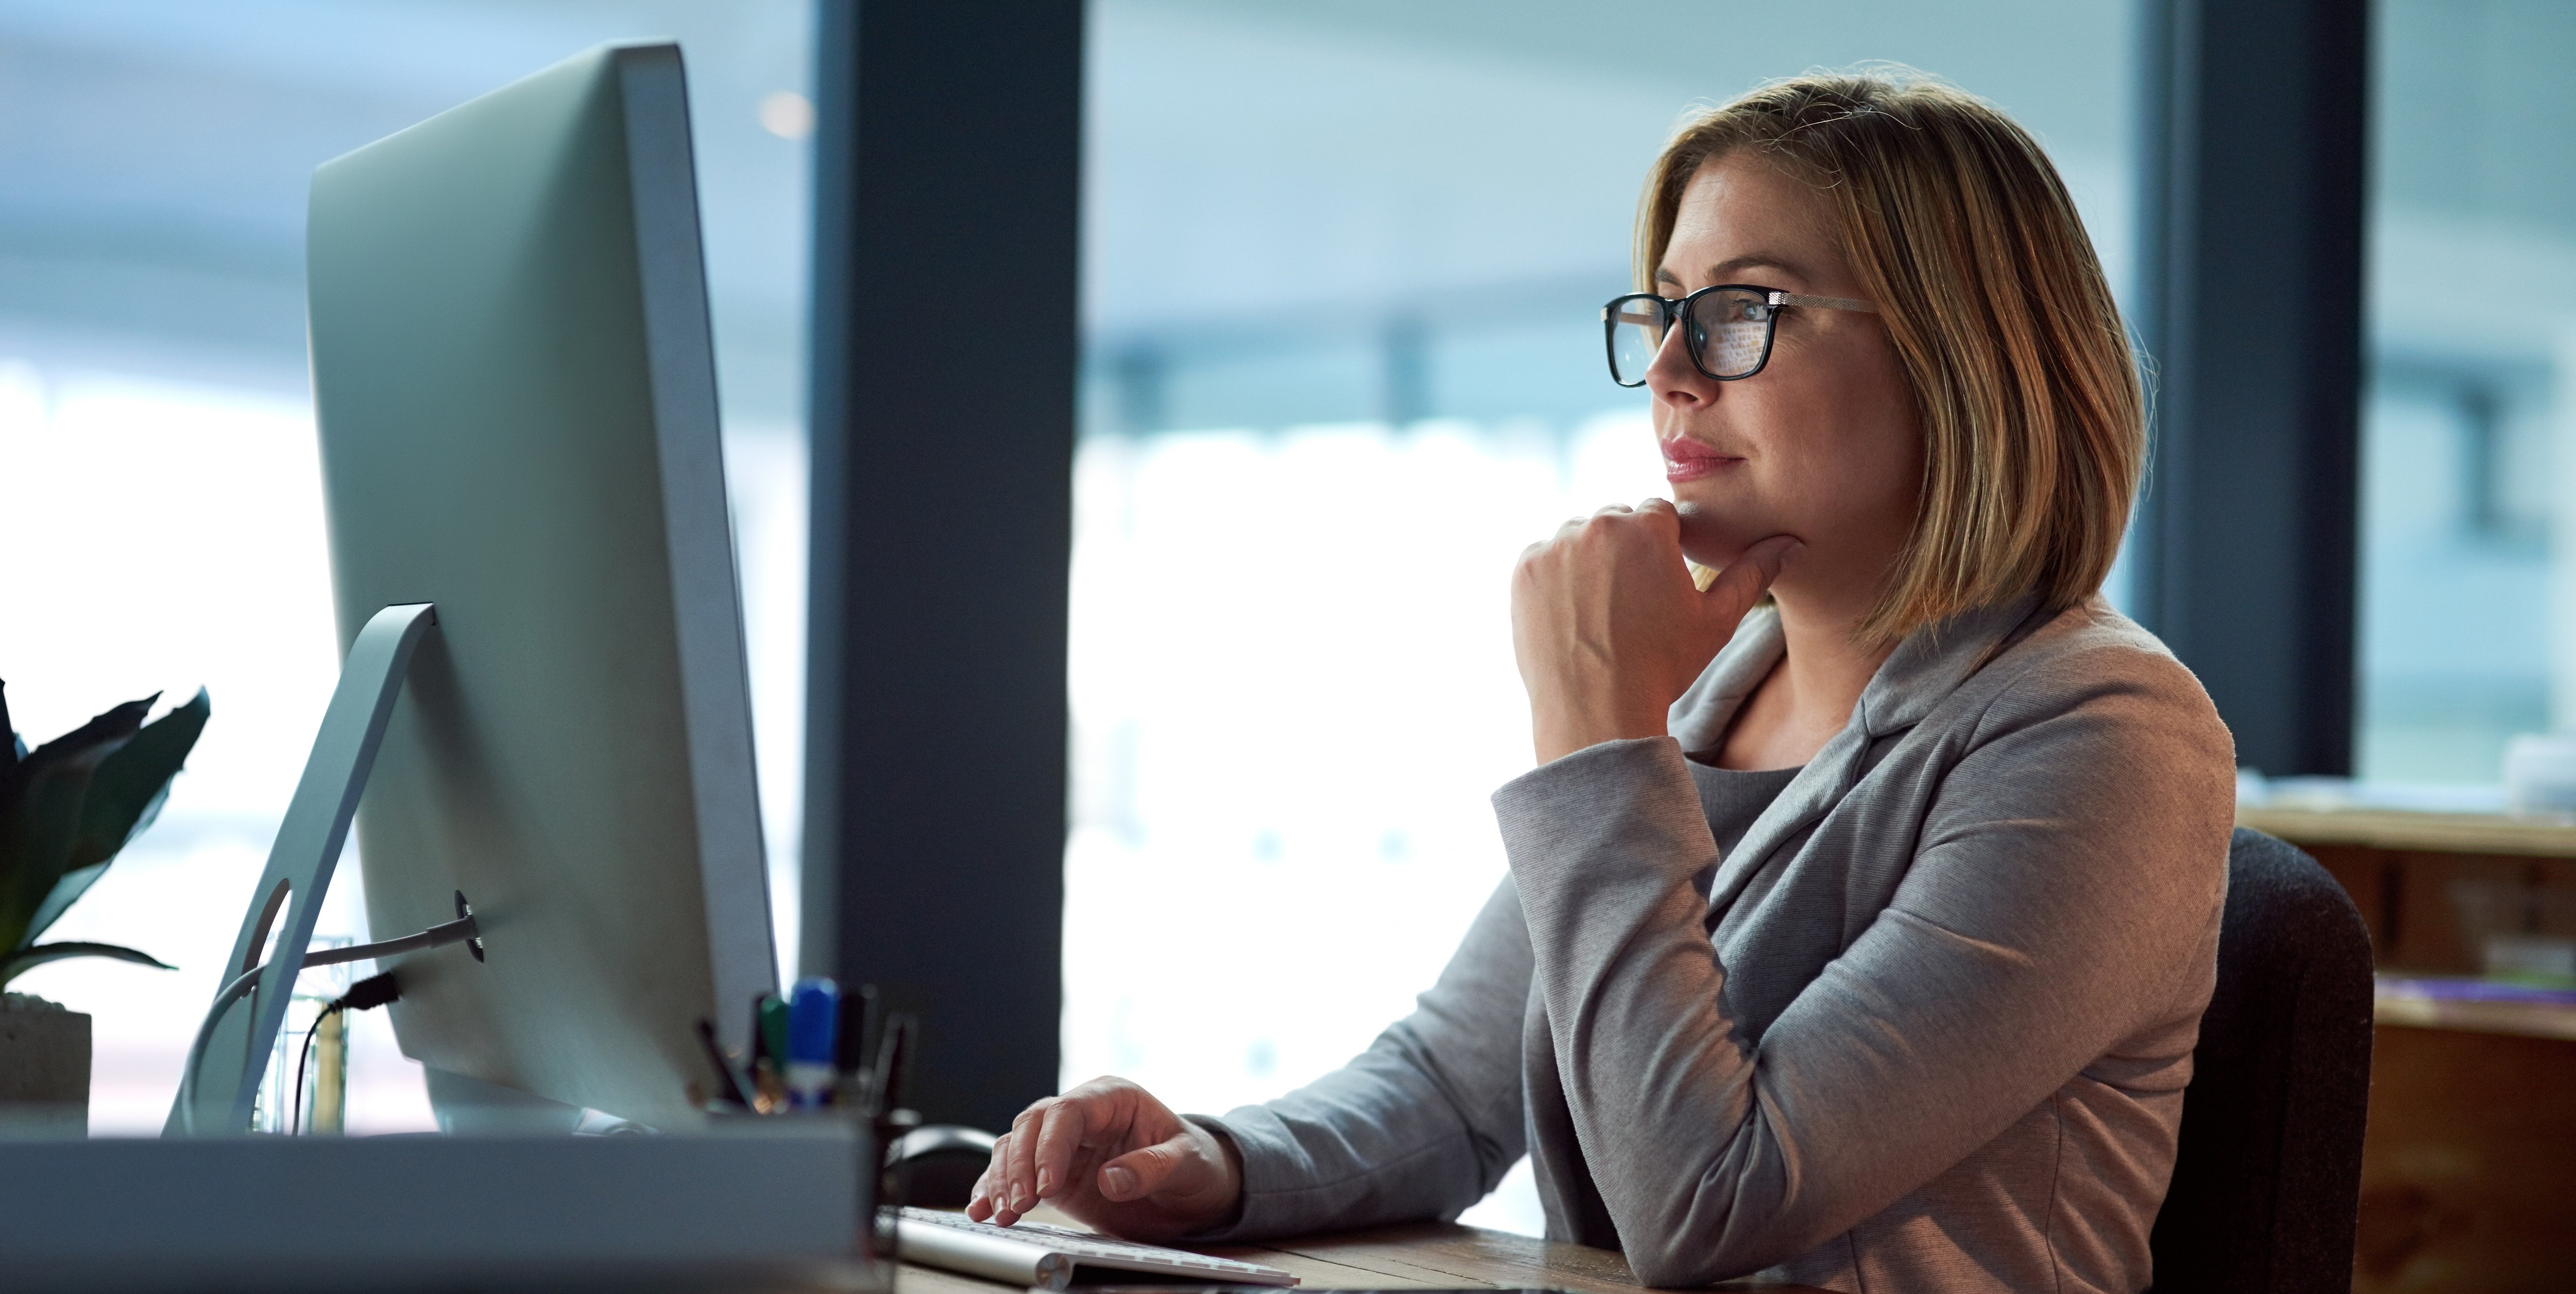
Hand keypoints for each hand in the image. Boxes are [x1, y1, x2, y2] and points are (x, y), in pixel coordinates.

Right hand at [966, 1075, 1243, 1241]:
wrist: (1192, 1190)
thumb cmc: (1194, 1165)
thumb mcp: (1188, 1164)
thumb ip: (1153, 1168)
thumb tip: (1112, 1178)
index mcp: (1113, 1098)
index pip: (1068, 1111)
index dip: (1051, 1146)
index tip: (1047, 1185)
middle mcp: (1081, 1115)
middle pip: (1032, 1125)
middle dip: (1019, 1165)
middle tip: (1019, 1204)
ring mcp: (1063, 1144)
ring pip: (1014, 1146)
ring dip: (1002, 1179)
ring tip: (1000, 1214)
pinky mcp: (1051, 1172)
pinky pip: (1013, 1172)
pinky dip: (995, 1189)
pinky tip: (983, 1210)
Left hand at [1511, 500, 1798, 763]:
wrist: (1597, 711)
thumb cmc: (1662, 668)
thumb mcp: (1715, 621)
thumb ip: (1751, 574)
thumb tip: (1792, 543)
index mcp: (1647, 527)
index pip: (1659, 515)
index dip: (1662, 549)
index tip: (1657, 585)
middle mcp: (1598, 525)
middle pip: (1616, 522)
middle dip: (1624, 551)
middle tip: (1629, 603)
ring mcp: (1556, 547)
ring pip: (1578, 538)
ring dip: (1588, 561)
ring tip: (1600, 612)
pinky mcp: (1524, 570)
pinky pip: (1544, 559)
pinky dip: (1554, 579)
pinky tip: (1572, 615)